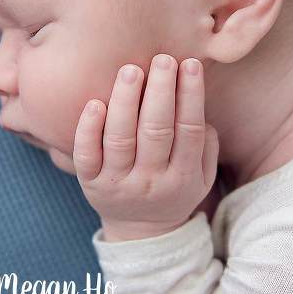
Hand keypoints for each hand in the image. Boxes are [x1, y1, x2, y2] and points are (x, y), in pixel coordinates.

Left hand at [73, 54, 218, 241]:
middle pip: (156, 131)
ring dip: (125, 101)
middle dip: (161, 91)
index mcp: (182, 178)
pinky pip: (86, 155)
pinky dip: (88, 129)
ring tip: (131, 70)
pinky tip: (95, 102)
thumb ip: (206, 144)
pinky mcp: (89, 183)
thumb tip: (199, 105)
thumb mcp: (202, 177)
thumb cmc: (174, 189)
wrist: (140, 234)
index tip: (191, 64)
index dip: (191, 96)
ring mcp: (118, 183)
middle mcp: (150, 182)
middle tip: (163, 59)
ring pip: (120, 139)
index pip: (189, 131)